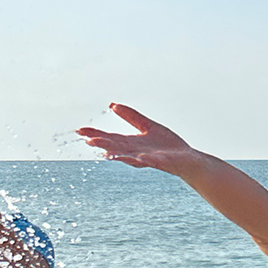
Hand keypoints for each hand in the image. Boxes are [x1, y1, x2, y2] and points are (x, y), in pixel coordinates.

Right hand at [77, 104, 198, 172]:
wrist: (187, 160)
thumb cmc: (169, 145)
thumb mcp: (148, 126)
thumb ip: (131, 116)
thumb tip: (113, 105)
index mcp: (132, 142)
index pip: (110, 137)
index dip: (95, 133)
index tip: (80, 130)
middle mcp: (136, 151)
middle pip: (116, 146)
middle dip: (102, 143)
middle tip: (87, 139)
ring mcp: (147, 158)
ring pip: (128, 155)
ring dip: (116, 153)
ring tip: (103, 150)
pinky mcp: (160, 162)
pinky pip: (148, 161)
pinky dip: (139, 160)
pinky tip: (132, 157)